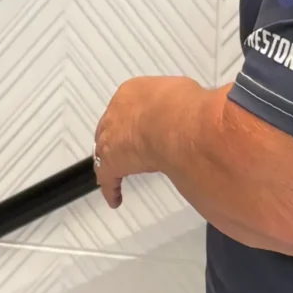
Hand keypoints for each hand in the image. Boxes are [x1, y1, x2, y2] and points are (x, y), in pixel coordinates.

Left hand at [92, 74, 196, 207]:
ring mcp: (109, 137)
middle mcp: (115, 112)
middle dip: (117, 139)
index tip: (139, 129)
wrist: (174, 122)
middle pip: (110, 128)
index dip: (132, 120)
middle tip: (126, 151)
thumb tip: (189, 110)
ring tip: (118, 173)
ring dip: (112, 160)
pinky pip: (108, 178)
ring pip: (104, 151)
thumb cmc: (183, 105)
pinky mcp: (111, 163)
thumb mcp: (182, 95)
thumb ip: (178, 104)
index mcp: (132, 93)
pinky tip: (116, 199)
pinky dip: (111, 188)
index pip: (127, 108)